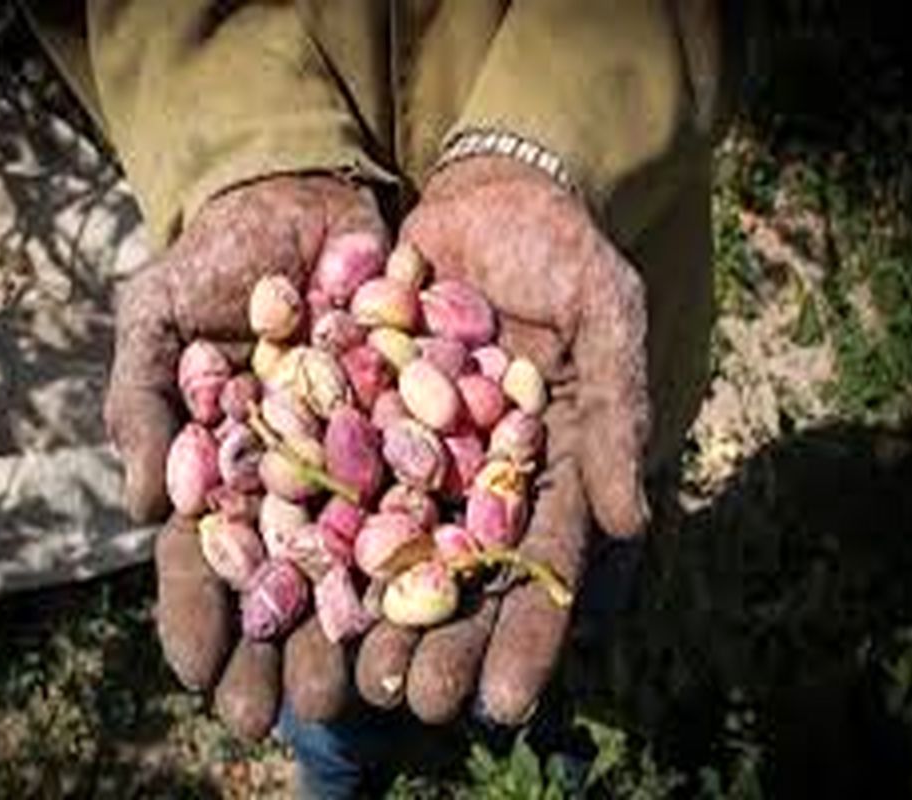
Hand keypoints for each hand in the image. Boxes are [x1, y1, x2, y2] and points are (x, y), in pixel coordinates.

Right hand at [104, 174, 387, 738]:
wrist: (300, 196)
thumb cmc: (213, 260)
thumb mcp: (155, 317)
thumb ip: (141, 402)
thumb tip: (140, 508)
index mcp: (224, 468)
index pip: (204, 556)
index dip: (200, 617)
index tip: (203, 681)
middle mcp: (294, 479)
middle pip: (288, 577)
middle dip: (286, 647)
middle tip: (292, 714)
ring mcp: (360, 458)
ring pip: (362, 555)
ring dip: (362, 626)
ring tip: (369, 692)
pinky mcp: (422, 425)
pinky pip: (430, 492)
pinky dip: (437, 548)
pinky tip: (443, 608)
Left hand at [355, 156, 650, 724]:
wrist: (489, 195)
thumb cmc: (564, 253)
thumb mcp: (607, 318)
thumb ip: (619, 412)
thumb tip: (630, 523)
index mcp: (545, 467)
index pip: (539, 564)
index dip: (527, 633)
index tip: (508, 703)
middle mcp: (475, 471)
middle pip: (456, 570)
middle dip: (437, 641)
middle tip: (409, 706)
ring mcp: (412, 445)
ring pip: (386, 538)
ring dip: (366, 608)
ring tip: (342, 675)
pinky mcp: (355, 408)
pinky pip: (329, 470)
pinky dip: (308, 522)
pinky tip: (281, 577)